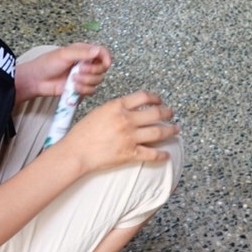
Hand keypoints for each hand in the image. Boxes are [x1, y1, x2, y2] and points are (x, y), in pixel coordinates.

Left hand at [17, 44, 112, 103]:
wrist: (37, 81)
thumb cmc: (47, 64)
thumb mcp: (64, 54)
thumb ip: (82, 52)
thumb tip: (98, 51)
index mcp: (84, 52)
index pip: (103, 53)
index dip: (106, 58)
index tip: (105, 64)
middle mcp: (86, 64)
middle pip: (102, 69)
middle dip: (92, 71)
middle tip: (79, 70)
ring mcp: (84, 77)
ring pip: (97, 81)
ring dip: (85, 81)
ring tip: (72, 80)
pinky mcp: (81, 89)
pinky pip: (91, 91)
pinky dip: (82, 90)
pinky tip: (72, 87)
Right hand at [55, 90, 178, 177]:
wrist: (76, 152)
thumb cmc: (82, 133)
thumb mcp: (99, 112)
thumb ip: (116, 109)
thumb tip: (130, 109)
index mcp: (117, 106)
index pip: (143, 97)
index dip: (155, 98)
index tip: (159, 100)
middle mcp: (126, 120)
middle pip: (155, 113)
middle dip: (167, 113)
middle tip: (171, 113)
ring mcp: (130, 137)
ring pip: (158, 132)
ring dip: (170, 130)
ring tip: (175, 129)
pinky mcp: (130, 153)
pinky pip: (152, 154)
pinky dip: (162, 155)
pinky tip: (167, 154)